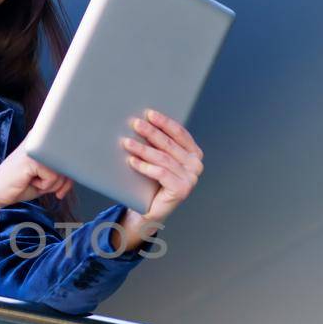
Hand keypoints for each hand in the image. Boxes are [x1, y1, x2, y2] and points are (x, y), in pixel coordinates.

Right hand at [0, 140, 73, 219]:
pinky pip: (52, 177)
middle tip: (51, 189)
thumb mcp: (47, 179)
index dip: (70, 171)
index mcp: (42, 139)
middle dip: (63, 181)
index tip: (63, 187)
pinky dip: (44, 185)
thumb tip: (78, 172)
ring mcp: (35, 147)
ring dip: (52, 184)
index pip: (68, 151)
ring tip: (35, 182)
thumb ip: (62, 172)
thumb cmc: (20, 184)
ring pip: (61, 170)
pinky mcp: (32, 158)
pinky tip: (30, 181)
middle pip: (68, 161)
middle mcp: (39, 138)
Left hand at [119, 108, 202, 235]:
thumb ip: (159, 144)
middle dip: (151, 132)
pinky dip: (145, 166)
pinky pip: (161, 173)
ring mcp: (191, 178)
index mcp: (194, 154)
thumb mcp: (158, 159)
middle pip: (170, 144)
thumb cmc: (152, 181)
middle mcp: (196, 165)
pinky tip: (132, 161)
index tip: (149, 113)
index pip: (180, 133)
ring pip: (163, 158)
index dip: (164, 122)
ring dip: (143, 149)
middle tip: (135, 124)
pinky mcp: (182, 190)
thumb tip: (142, 122)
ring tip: (126, 143)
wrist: (149, 210)